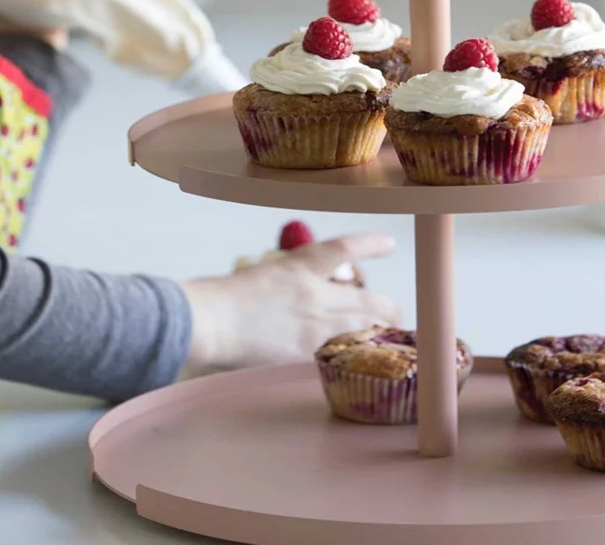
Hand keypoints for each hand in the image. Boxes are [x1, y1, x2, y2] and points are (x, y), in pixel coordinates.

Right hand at [180, 233, 400, 377]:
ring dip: (378, 333)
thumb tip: (311, 291)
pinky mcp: (304, 354)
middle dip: (388, 307)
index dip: (371, 245)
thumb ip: (293, 280)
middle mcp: (314, 294)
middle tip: (395, 312)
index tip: (390, 244)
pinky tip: (358, 359)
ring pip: (362, 329)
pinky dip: (350, 354)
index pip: (345, 249)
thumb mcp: (265, 274)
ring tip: (386, 337)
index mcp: (299, 266)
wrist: (209, 322)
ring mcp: (312, 326)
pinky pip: (339, 354)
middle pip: (369, 300)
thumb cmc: (223, 295)